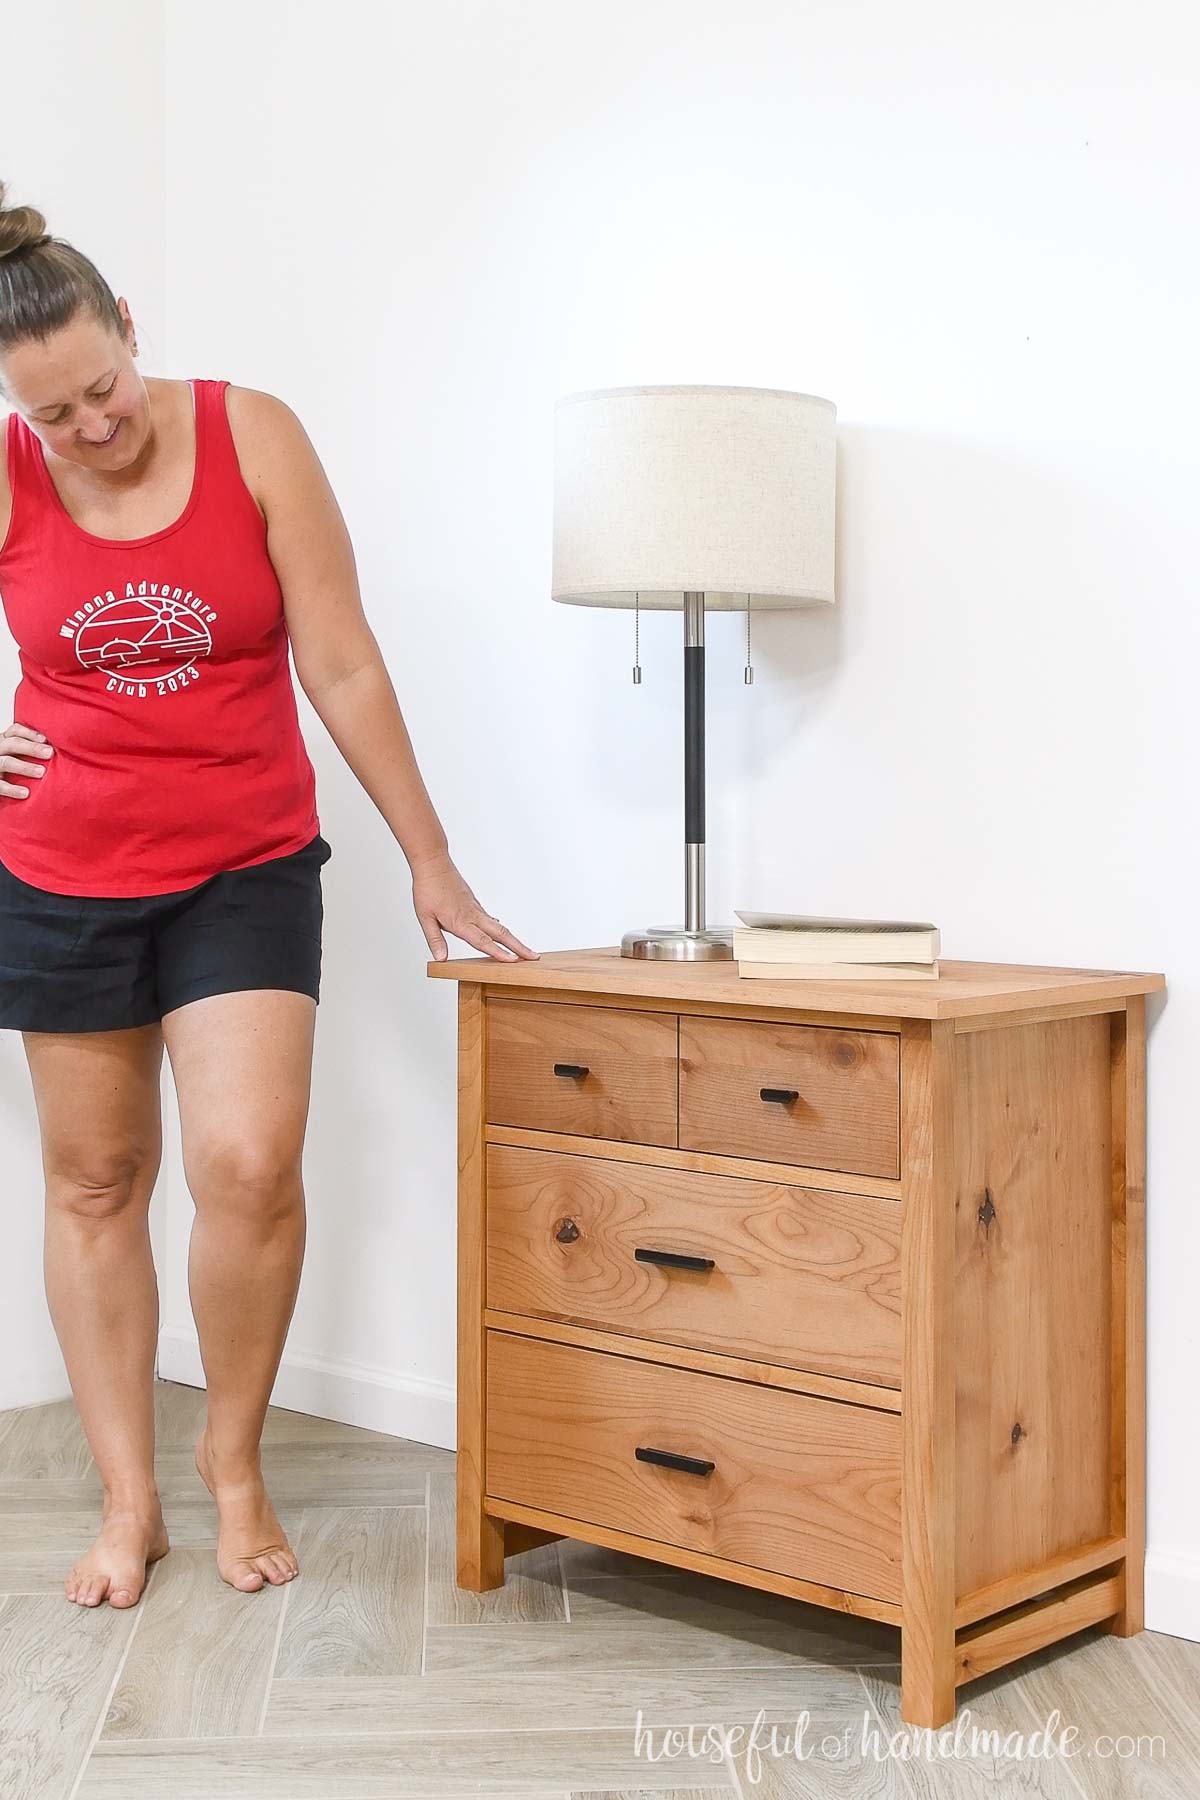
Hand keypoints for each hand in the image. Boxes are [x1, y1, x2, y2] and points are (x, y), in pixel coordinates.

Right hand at [0, 721, 54, 798]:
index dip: (30, 733)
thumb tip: (57, 751)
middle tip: (49, 753)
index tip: (46, 739)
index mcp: (3, 742)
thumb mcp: (17, 757)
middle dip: (31, 747)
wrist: (0, 790)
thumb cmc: (10, 772)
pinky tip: (26, 793)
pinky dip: (12, 789)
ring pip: (5, 762)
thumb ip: (31, 752)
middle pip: (12, 744)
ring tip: (42, 772)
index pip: (14, 731)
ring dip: (24, 767)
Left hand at [411, 850, 538, 962]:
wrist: (433, 864)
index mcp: (460, 921)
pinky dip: (500, 929)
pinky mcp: (475, 904)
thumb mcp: (424, 917)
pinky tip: (501, 932)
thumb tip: (440, 959)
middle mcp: (472, 915)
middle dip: (519, 947)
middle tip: (534, 957)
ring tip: (524, 950)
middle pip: (500, 934)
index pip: (482, 941)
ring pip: (499, 926)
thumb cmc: (427, 889)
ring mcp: (476, 909)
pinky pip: (490, 919)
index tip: (514, 961)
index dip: (498, 953)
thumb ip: (434, 939)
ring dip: (513, 939)